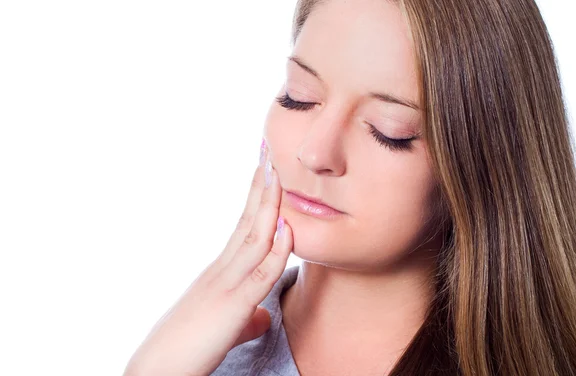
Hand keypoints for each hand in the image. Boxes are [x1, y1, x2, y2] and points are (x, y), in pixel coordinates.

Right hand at [123, 142, 293, 375]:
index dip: (257, 197)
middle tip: (269, 150)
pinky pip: (260, 274)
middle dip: (261, 185)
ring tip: (276, 171)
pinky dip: (276, 249)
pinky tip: (287, 228)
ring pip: (253, 236)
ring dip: (268, 203)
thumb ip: (246, 317)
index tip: (265, 168)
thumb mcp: (224, 329)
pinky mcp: (232, 307)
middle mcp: (222, 270)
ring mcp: (225, 284)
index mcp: (221, 272)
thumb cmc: (188, 350)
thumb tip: (262, 316)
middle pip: (246, 220)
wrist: (158, 370)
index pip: (243, 225)